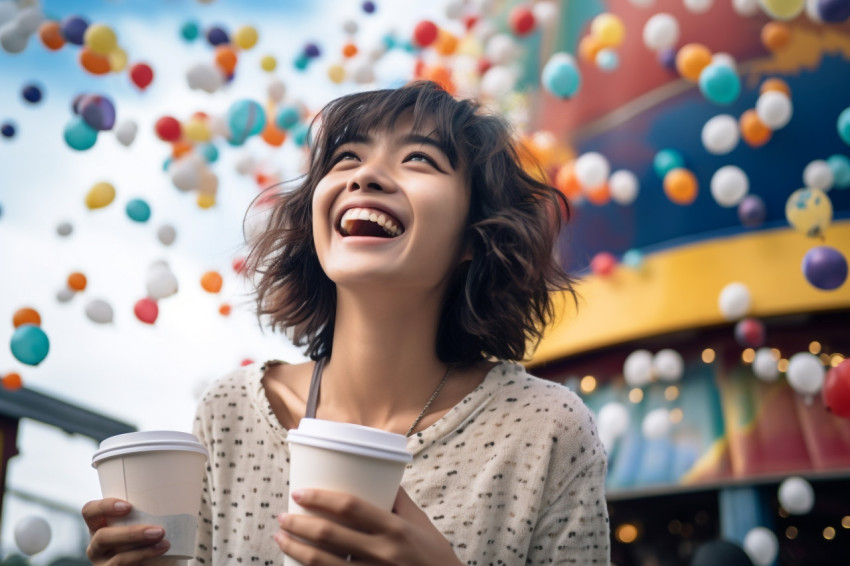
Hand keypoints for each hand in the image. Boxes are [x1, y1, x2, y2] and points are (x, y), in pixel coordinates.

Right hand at [82, 498, 170, 564]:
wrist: (154, 560)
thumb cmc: (149, 534)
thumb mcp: (142, 520)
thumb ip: (146, 510)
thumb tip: (173, 496)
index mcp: (100, 525)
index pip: (90, 511)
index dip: (104, 507)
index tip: (129, 507)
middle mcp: (97, 545)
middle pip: (102, 537)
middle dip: (131, 534)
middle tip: (159, 530)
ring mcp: (103, 564)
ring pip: (117, 559)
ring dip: (143, 551)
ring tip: (164, 542)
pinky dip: (145, 558)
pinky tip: (161, 551)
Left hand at [275, 487, 461, 564]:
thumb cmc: (433, 553)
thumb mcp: (419, 522)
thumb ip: (397, 499)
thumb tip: (376, 473)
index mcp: (395, 529)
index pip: (351, 508)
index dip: (321, 499)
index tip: (300, 492)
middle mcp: (383, 553)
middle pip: (330, 536)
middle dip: (299, 525)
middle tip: (282, 515)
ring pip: (324, 564)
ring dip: (296, 550)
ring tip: (281, 538)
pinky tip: (297, 565)